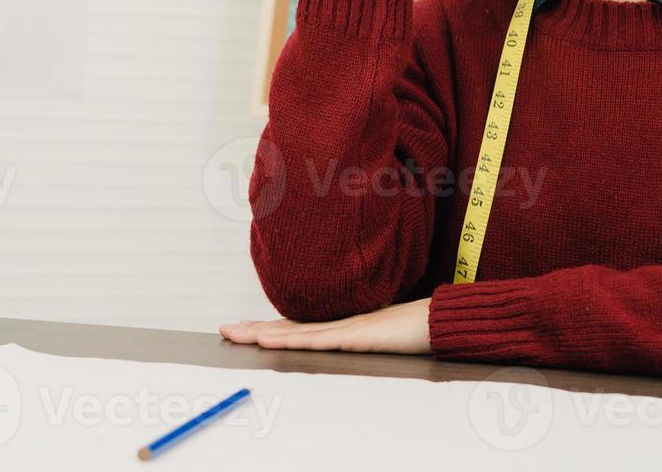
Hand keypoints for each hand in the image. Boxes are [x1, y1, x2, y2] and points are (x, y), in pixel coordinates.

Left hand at [218, 298, 431, 354]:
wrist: (437, 320)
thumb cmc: (413, 329)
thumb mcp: (379, 336)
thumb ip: (361, 337)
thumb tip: (348, 341)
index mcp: (341, 324)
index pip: (297, 327)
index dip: (268, 327)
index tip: (243, 327)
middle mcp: (337, 323)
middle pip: (288, 327)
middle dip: (253, 329)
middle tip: (224, 329)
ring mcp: (344, 328)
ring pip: (295, 333)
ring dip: (264, 334)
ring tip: (237, 334)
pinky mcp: (354, 336)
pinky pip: (316, 340)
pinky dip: (290, 341)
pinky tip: (271, 341)